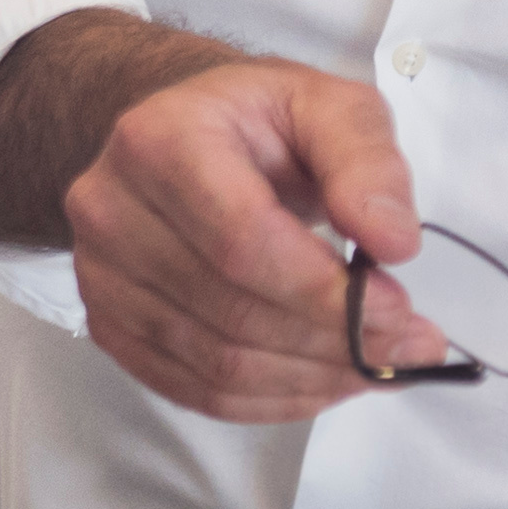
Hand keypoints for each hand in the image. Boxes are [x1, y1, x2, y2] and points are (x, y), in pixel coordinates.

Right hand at [0, 12, 437, 421]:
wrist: (180, 136)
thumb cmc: (257, 123)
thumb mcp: (329, 107)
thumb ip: (367, 164)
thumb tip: (394, 242)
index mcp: (161, 140)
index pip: (242, 242)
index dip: (324, 293)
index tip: (398, 311)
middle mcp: (112, 210)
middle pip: (232, 312)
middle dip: (333, 343)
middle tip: (406, 347)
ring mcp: (101, 275)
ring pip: (216, 364)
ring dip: (311, 379)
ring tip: (376, 364)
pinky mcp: (110, 324)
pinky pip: (195, 390)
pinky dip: (272, 401)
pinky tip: (323, 380)